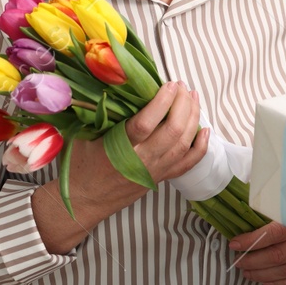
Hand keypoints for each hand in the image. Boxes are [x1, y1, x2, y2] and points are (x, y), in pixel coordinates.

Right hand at [55, 81, 208, 221]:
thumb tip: (110, 85)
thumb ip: (96, 113)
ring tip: (193, 98)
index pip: (146, 123)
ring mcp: (155, 170)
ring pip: (183, 144)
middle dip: (182, 105)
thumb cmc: (80, 165)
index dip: (161, 102)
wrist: (85, 200)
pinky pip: (187, 164)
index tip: (170, 84)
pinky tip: (205, 131)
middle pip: (172, 131)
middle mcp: (142, 160)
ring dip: (193, 118)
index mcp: (120, 149)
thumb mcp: (83, 136)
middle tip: (182, 86)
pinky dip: (200, 147)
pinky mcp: (161, 177)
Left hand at [229, 222, 285, 284]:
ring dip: (263, 275)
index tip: (235, 244)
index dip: (250, 241)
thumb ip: (278, 208)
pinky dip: (282, 284)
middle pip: (278, 256)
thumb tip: (248, 219)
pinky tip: (268, 282)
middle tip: (239, 262)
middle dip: (253, 261)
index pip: (273, 234)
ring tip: (249, 273)